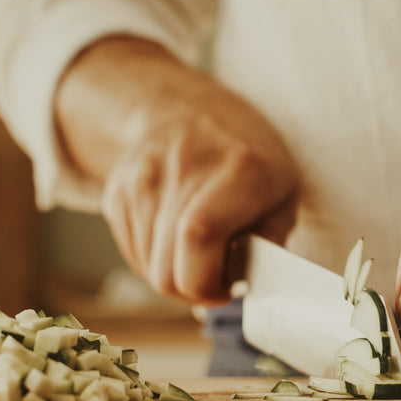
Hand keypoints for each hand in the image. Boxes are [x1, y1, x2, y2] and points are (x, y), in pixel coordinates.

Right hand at [56, 37, 298, 304]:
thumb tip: (246, 287)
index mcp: (240, 167)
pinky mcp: (117, 189)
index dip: (208, 281)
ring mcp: (142, 176)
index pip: (199, 236)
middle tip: (217, 280)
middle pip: (167, 268)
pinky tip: (176, 238)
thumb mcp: (284, 195)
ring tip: (201, 253)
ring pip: (148, 268)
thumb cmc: (249, 162)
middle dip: (194, 290)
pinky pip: (132, 253)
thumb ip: (270, 244)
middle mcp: (184, 165)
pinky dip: (156, 261)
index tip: (227, 289)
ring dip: (176, 275)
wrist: (189, 109)